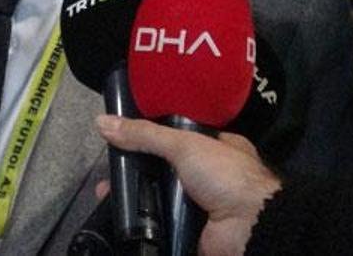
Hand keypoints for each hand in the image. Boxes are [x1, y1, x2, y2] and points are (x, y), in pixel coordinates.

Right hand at [96, 115, 280, 255]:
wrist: (249, 226)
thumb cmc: (225, 175)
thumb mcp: (184, 144)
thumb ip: (145, 135)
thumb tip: (102, 121)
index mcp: (214, 147)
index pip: (174, 138)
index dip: (147, 139)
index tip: (120, 141)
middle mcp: (206, 176)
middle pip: (161, 171)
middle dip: (133, 172)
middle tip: (106, 176)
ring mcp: (197, 205)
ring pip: (157, 199)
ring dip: (133, 198)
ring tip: (103, 195)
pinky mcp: (189, 231)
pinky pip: (160, 225)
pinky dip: (141, 223)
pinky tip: (119, 217)